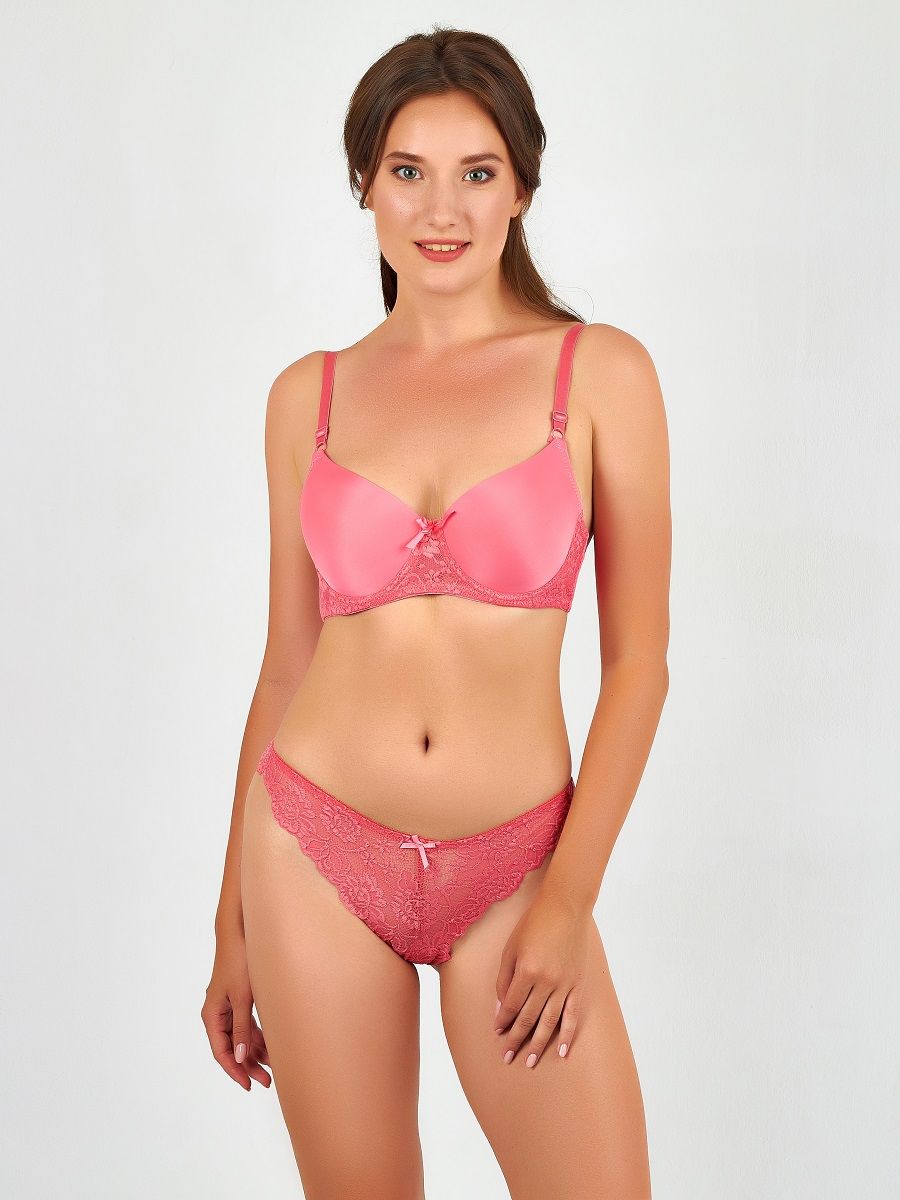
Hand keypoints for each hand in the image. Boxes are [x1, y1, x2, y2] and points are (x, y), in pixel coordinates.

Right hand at [201, 926, 270, 1090]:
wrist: (240, 933)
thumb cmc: (239, 962)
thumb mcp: (242, 998)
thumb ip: (241, 1028)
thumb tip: (239, 1057)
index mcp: (212, 1015)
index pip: (221, 1052)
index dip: (234, 1071)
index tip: (249, 1085)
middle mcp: (217, 1013)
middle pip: (231, 1048)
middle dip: (248, 1066)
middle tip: (267, 1082)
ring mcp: (228, 1007)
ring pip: (240, 1038)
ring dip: (255, 1053)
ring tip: (272, 1069)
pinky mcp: (239, 1000)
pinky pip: (246, 1025)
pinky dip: (257, 1037)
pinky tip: (270, 1048)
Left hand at [493, 885, 591, 1067]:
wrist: (565, 908)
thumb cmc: (534, 924)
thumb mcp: (511, 948)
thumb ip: (504, 979)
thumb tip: (501, 1008)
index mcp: (526, 970)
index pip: (512, 1006)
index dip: (503, 1021)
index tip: (497, 1033)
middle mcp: (546, 981)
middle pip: (529, 1018)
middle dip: (516, 1040)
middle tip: (507, 1057)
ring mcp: (564, 984)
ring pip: (549, 1022)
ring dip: (538, 1044)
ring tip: (530, 1061)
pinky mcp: (578, 984)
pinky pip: (572, 1014)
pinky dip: (567, 1034)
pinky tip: (561, 1051)